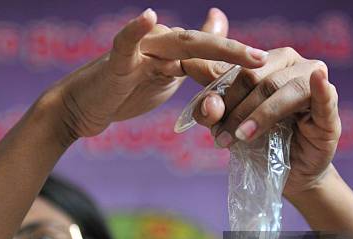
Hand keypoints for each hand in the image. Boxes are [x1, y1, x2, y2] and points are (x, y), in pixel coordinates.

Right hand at [40, 8, 268, 145]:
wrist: (83, 107)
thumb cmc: (124, 91)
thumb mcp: (166, 75)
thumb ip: (193, 57)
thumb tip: (218, 26)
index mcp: (174, 53)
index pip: (211, 55)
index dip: (238, 61)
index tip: (269, 69)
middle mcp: (160, 45)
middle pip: (201, 44)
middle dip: (233, 53)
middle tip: (263, 59)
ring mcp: (138, 51)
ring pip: (176, 43)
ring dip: (207, 44)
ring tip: (235, 50)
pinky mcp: (115, 61)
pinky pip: (125, 43)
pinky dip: (134, 30)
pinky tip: (148, 17)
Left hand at [192, 47, 340, 198]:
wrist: (287, 174)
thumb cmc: (259, 143)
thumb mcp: (228, 124)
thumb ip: (211, 109)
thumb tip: (202, 94)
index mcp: (267, 61)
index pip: (236, 68)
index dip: (218, 92)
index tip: (205, 115)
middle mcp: (292, 64)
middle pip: (256, 77)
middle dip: (234, 109)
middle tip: (220, 137)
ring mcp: (314, 84)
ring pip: (280, 89)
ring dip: (257, 115)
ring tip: (241, 137)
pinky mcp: (330, 110)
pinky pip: (325, 96)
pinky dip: (320, 88)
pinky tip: (318, 81)